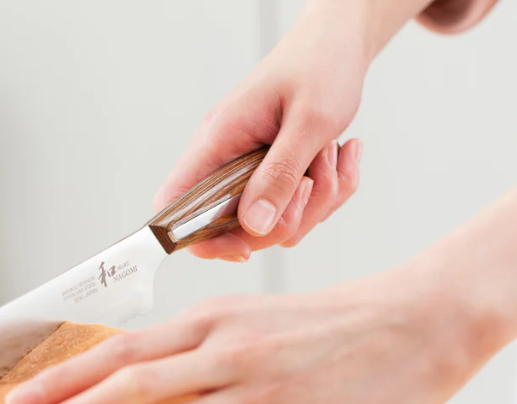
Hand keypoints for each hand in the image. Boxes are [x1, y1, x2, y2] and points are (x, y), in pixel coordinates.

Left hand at [5, 268, 487, 403]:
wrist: (416, 323)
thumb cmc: (332, 325)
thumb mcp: (256, 319)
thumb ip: (201, 346)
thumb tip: (145, 375)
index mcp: (212, 320)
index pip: (121, 350)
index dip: (65, 378)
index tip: (19, 400)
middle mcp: (225, 351)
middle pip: (127, 385)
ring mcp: (258, 392)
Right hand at [158, 5, 367, 260]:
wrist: (340, 43)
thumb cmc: (321, 67)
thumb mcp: (308, 123)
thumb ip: (279, 176)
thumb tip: (254, 228)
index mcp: (217, 142)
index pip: (175, 207)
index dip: (199, 239)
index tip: (244, 248)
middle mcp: (225, 159)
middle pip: (233, 228)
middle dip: (285, 219)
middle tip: (313, 181)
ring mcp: (250, 169)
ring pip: (272, 222)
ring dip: (316, 202)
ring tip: (333, 155)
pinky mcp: (273, 172)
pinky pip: (296, 207)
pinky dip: (327, 191)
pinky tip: (341, 156)